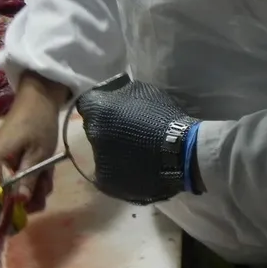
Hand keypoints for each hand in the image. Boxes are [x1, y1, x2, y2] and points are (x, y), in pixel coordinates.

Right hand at [0, 73, 67, 211]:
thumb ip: (28, 180)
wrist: (36, 102)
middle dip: (30, 197)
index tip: (22, 221)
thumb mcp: (39, 154)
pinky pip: (17, 185)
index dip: (4, 215)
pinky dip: (33, 181)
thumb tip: (19, 203)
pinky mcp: (2, 167)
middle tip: (45, 183)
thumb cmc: (37, 124)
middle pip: (4, 200)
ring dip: (35, 188)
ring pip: (14, 194)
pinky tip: (43, 170)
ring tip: (47, 172)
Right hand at [76, 76, 201, 203]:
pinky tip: (155, 132)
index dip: (89, 120)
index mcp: (96, 108)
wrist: (182, 156)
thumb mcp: (107, 177)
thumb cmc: (139, 165)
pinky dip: (148, 115)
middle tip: (118, 136)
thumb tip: (99, 160)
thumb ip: (97, 163)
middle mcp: (116, 91)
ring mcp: (141, 89)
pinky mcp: (163, 94)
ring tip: (140, 135)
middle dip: (110, 116)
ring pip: (127, 101)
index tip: (96, 134)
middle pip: (105, 101)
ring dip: (130, 114)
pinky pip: (147, 104)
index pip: (84, 106)